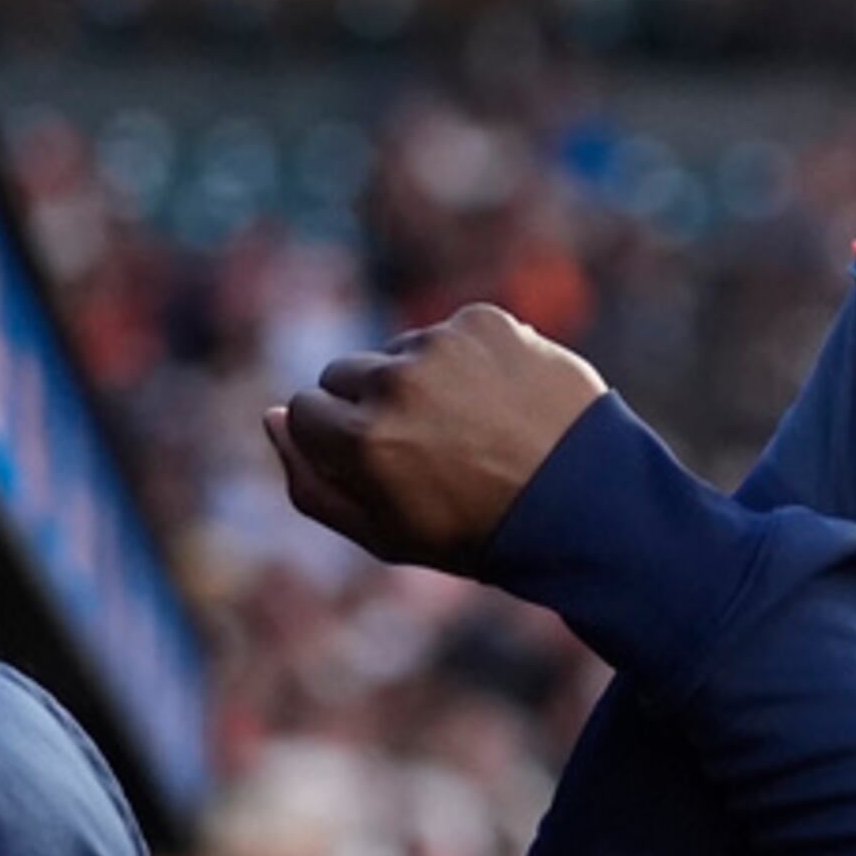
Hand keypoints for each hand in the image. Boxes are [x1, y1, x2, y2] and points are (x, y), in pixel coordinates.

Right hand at [266, 305, 609, 572]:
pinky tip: (500, 401)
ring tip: (473, 429)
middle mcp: (392, 382)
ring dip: (421, 382)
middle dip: (372, 406)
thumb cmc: (475, 532)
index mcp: (359, 440)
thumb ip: (310, 484)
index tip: (379, 464)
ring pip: (397, 352)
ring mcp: (441, 346)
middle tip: (429, 449)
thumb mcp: (383, 534)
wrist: (585, 504)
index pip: (302, 410)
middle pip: (344, 374)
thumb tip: (270, 418)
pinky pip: (450, 333)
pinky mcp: (484, 321)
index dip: (339, 441)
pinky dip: (468, 362)